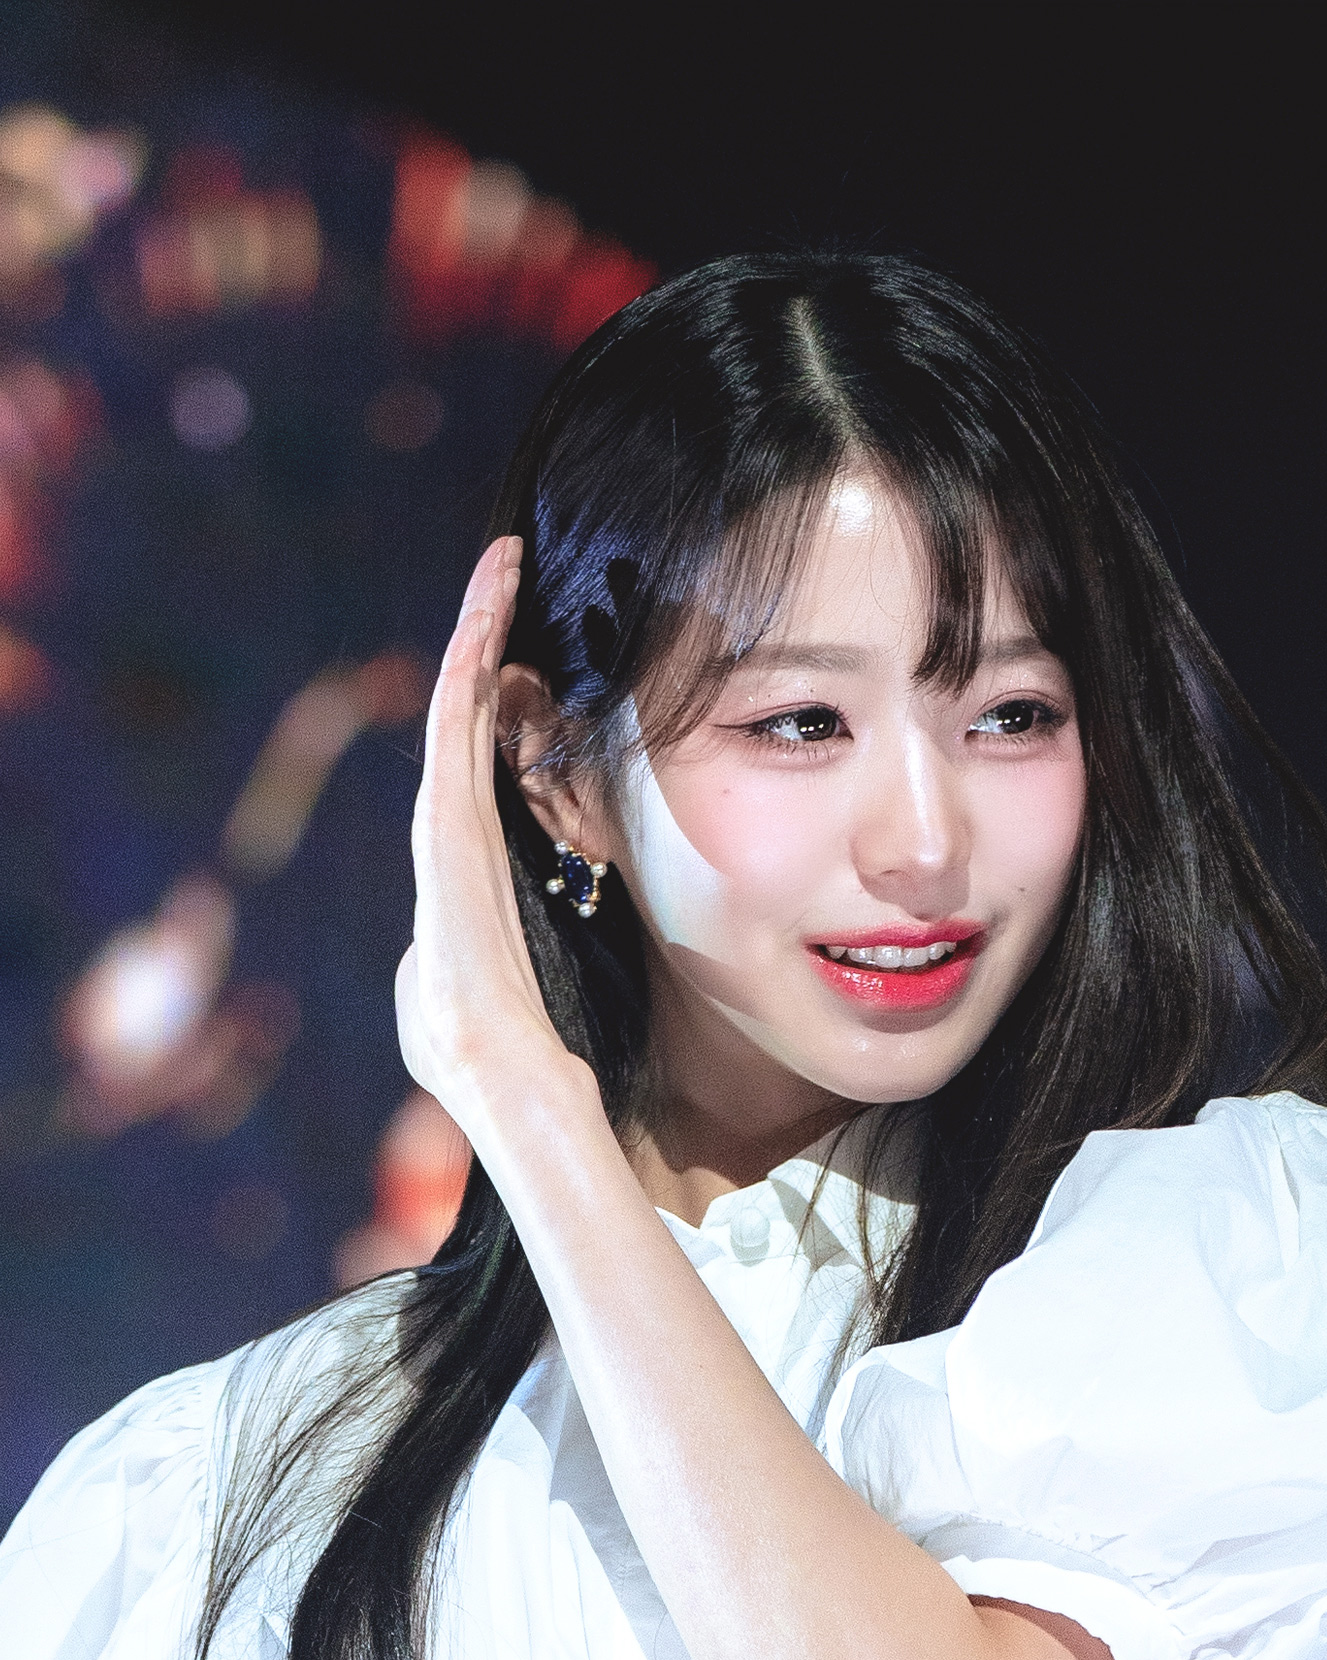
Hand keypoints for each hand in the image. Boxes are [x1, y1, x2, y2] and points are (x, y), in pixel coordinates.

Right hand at [396, 537, 579, 1139]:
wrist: (494, 1065)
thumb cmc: (491, 1036)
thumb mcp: (487, 968)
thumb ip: (483, 932)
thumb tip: (481, 936)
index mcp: (467, 854)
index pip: (478, 748)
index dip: (492, 684)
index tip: (515, 629)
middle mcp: (451, 827)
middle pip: (466, 709)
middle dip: (483, 632)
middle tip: (506, 562)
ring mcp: (446, 822)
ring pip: (461, 704)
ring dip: (478, 629)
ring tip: (501, 563)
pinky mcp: (448, 826)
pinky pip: (461, 730)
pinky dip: (471, 667)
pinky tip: (486, 617)